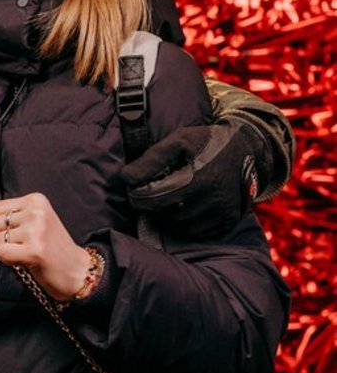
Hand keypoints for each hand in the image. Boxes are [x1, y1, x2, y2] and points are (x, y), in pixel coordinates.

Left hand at [0, 194, 90, 303]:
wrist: (77, 271)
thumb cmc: (52, 250)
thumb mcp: (35, 224)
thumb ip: (11, 220)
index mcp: (36, 200)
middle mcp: (35, 212)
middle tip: (20, 247)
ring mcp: (35, 230)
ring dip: (6, 251)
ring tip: (26, 253)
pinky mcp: (33, 250)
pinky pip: (3, 254)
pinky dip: (9, 261)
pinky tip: (25, 261)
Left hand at [122, 119, 268, 238]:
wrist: (246, 148)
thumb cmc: (205, 142)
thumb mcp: (177, 141)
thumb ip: (150, 160)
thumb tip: (125, 178)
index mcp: (195, 177)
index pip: (154, 199)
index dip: (138, 196)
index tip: (134, 190)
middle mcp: (210, 198)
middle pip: (166, 214)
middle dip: (155, 205)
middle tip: (155, 192)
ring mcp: (220, 212)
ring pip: (181, 225)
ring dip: (172, 214)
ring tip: (175, 195)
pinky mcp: (228, 220)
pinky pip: (198, 231)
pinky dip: (189, 222)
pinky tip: (190, 205)